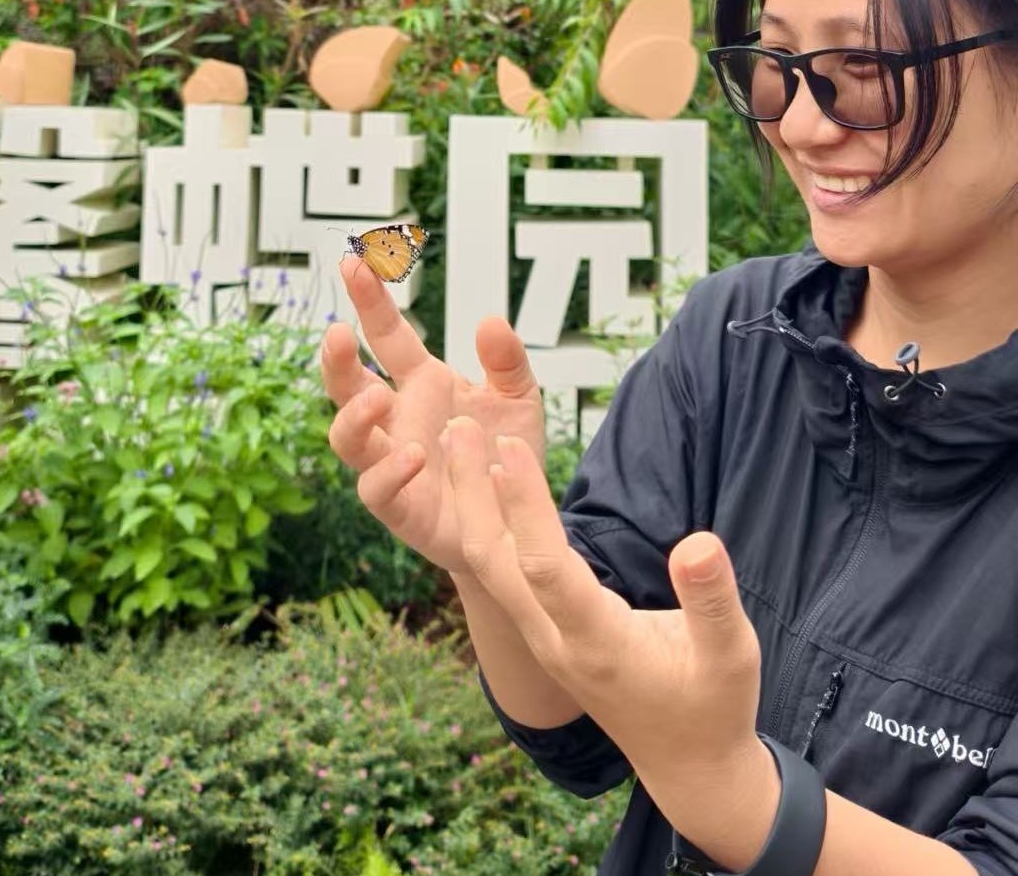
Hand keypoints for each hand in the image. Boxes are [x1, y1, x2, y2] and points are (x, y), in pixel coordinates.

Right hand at [320, 256, 544, 574]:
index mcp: (421, 385)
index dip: (370, 301)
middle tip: (337, 333)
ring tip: (377, 400)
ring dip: (354, 417)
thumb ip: (507, 361)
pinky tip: (415, 454)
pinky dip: (390, 472)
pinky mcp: (401, 508)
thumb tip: (488, 320)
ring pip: (347, 438)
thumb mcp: (520, 399)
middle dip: (336, 360)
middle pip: (347, 386)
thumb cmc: (507, 457)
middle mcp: (397, 421)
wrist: (520, 524)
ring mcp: (392, 464)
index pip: (387, 336)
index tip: (353, 262)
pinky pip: (376, 490)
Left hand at [445, 416, 777, 864]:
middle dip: (470, 491)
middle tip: (456, 422)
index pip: (546, 566)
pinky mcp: (541, 630)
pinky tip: (479, 480)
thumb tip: (698, 542)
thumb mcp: (734, 658)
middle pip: (492, 560)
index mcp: (598, 644)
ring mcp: (541, 637)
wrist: (686, 767)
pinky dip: (483, 520)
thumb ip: (712, 602)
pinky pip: (499, 571)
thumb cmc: (713, 707)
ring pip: (488, 565)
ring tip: (456, 436)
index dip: (525, 506)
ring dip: (469, 500)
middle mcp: (554, 639)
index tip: (507, 446)